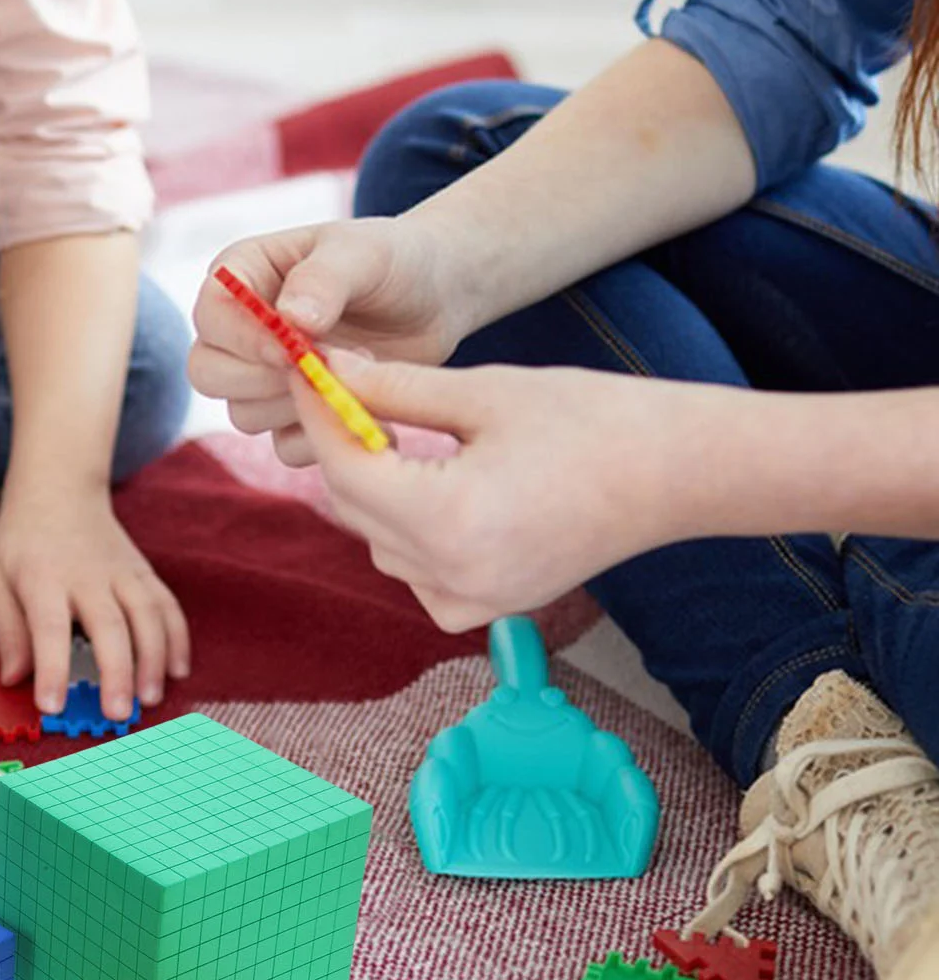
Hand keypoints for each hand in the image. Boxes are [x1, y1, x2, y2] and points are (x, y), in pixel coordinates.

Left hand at [0, 488, 189, 720]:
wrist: (59, 490)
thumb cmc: (22, 544)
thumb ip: (7, 630)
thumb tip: (14, 679)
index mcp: (42, 579)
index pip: (48, 628)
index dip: (51, 668)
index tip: (52, 706)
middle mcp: (87, 575)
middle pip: (109, 625)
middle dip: (117, 672)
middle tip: (118, 714)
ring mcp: (122, 572)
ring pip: (147, 616)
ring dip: (154, 659)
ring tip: (150, 699)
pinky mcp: (144, 573)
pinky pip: (167, 606)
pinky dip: (177, 639)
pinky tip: (178, 671)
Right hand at [190, 216, 468, 466]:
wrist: (434, 299)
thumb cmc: (394, 261)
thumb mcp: (365, 253)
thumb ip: (323, 279)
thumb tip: (288, 319)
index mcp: (244, 275)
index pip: (210, 314)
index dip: (242, 338)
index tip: (290, 347)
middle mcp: (242, 331)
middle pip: (207, 373)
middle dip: (261, 379)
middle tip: (322, 365)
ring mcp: (264, 380)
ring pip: (244, 415)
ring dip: (301, 404)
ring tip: (359, 371)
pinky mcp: (294, 419)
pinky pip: (286, 448)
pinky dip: (326, 438)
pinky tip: (368, 410)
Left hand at [294, 353, 715, 630]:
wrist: (674, 475)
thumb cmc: (592, 420)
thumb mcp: (484, 393)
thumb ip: (394, 390)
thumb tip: (325, 373)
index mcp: (450, 518)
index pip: (346, 467)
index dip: (319, 413)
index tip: (304, 369)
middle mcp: (451, 575)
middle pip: (354, 507)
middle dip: (344, 446)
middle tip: (344, 390)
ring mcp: (467, 601)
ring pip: (378, 541)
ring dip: (376, 489)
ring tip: (400, 433)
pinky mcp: (482, 610)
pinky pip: (412, 571)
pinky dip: (407, 533)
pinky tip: (436, 489)